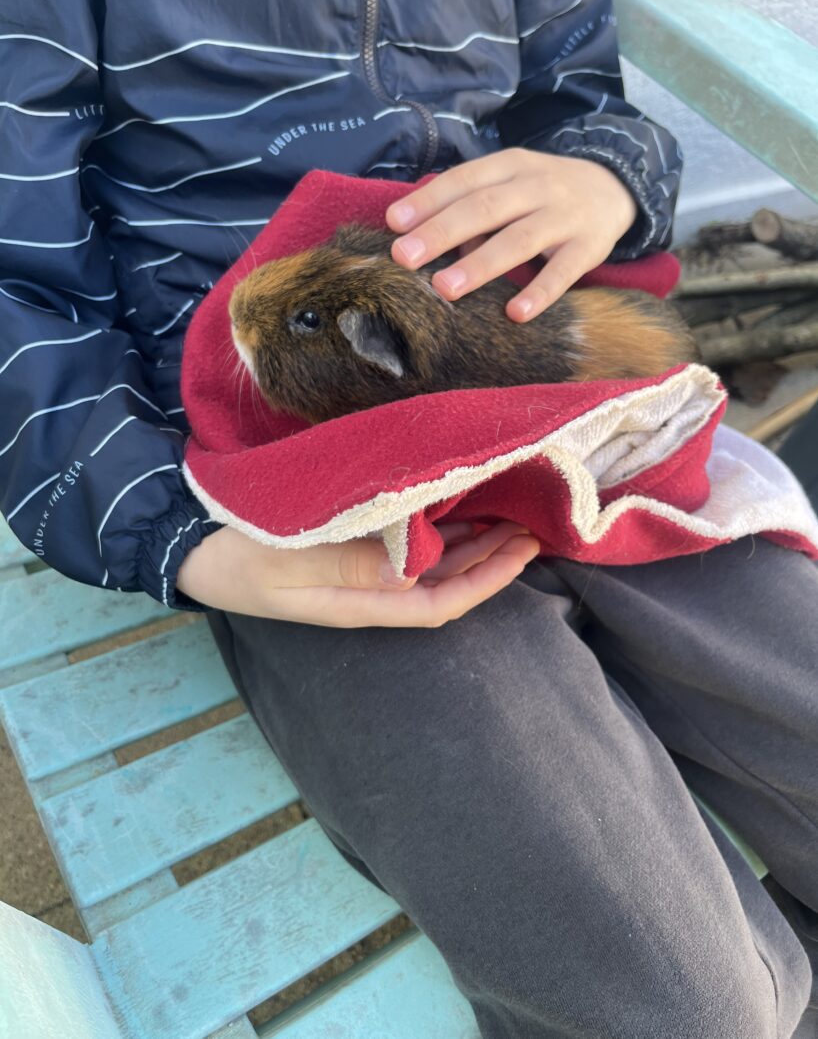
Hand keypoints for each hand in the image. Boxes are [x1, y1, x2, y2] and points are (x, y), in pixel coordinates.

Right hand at [177, 520, 540, 626]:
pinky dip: (439, 531)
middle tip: (531, 528)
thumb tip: (412, 567)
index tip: (522, 550)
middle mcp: (367, 591)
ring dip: (471, 545)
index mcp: (358, 601)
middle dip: (491, 562)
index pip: (438, 603)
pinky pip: (406, 547)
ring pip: (430, 566)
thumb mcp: (286, 560)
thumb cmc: (233, 551)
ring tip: (508, 517)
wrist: (189, 542)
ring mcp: (357, 572)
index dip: (486, 582)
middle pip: (444, 585)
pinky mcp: (347, 550)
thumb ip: (347, 563)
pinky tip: (457, 509)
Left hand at [386, 148, 637, 321]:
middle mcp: (537, 186)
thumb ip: (469, 207)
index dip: (429, 200)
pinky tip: (516, 314)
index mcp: (510, 166)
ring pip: (519, 239)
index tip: (393, 223)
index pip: (464, 180)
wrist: (615, 187)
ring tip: (444, 288)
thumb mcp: (510, 185)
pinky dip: (540, 292)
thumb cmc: (541, 193)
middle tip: (403, 258)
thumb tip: (420, 238)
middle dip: (441, 232)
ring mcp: (565, 216)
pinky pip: (562, 272)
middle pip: (484, 208)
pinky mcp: (589, 247)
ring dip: (480, 265)